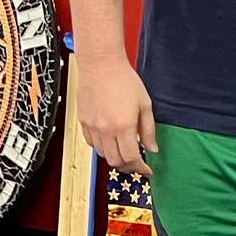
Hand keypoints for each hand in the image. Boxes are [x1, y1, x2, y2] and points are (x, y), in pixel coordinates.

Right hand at [78, 52, 156, 177]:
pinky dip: (102, 147)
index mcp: (123, 126)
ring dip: (115, 157)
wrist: (101, 65)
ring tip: (125, 150)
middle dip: (128, 166)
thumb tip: (152, 148)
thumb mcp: (145, 104)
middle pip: (115, 161)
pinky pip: (92, 144)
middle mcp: (105, 130)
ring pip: (103, 155)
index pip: (131, 158)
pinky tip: (111, 140)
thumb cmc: (125, 80)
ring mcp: (92, 127)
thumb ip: (148, 129)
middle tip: (138, 163)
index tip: (148, 170)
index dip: (141, 168)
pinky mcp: (83, 123)